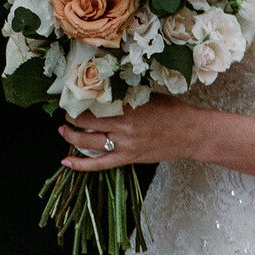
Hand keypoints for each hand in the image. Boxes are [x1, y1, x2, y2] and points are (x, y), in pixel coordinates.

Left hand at [58, 98, 215, 171]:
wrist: (191, 133)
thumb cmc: (172, 110)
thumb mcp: (148, 95)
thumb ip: (126, 95)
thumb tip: (103, 90)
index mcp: (128, 106)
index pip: (94, 102)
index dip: (79, 99)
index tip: (72, 95)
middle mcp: (124, 126)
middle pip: (86, 121)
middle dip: (71, 116)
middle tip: (66, 111)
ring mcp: (125, 144)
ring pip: (88, 142)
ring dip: (71, 136)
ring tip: (63, 130)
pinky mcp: (128, 158)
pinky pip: (99, 164)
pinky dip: (81, 164)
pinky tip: (66, 161)